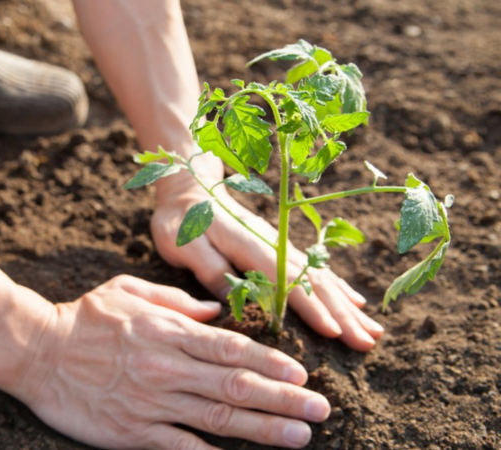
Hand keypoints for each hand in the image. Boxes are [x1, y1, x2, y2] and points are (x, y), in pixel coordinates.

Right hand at [17, 275, 330, 448]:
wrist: (35, 350)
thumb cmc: (83, 317)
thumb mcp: (128, 290)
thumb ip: (176, 301)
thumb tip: (216, 310)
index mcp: (167, 331)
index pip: (231, 348)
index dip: (270, 363)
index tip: (301, 375)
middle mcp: (166, 366)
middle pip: (235, 386)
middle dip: (283, 399)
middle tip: (320, 410)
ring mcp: (150, 401)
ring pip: (217, 418)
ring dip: (263, 429)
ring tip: (300, 437)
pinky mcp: (132, 431)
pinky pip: (180, 446)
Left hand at [151, 186, 383, 351]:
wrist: (189, 189)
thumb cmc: (182, 221)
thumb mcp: (185, 245)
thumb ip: (211, 269)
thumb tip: (237, 302)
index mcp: (251, 246)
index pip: (288, 282)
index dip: (311, 308)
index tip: (334, 333)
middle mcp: (274, 245)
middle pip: (315, 283)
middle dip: (342, 314)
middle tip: (367, 344)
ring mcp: (280, 246)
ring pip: (321, 278)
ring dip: (347, 306)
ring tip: (373, 332)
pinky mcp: (280, 248)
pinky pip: (316, 270)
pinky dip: (338, 288)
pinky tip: (356, 304)